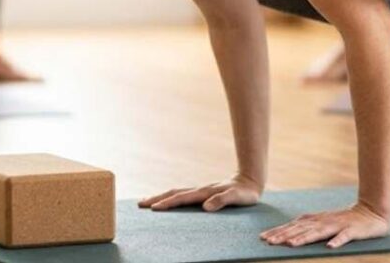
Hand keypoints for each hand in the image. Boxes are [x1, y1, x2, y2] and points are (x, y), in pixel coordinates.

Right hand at [138, 174, 261, 211]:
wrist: (250, 181)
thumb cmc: (245, 193)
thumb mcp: (237, 198)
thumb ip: (222, 201)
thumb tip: (205, 207)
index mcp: (204, 192)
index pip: (182, 198)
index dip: (168, 203)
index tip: (154, 208)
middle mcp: (199, 190)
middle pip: (173, 193)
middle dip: (156, 198)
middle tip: (140, 205)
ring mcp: (199, 190)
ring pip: (175, 192)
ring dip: (160, 197)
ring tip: (146, 202)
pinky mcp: (202, 193)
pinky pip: (181, 195)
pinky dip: (170, 197)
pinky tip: (166, 201)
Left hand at [260, 201, 389, 248]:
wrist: (371, 212)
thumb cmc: (344, 220)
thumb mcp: (323, 222)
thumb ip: (307, 226)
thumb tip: (288, 233)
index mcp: (315, 220)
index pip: (293, 226)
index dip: (278, 232)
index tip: (263, 238)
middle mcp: (323, 221)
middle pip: (301, 229)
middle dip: (284, 236)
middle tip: (269, 242)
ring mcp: (337, 225)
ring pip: (318, 233)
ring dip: (304, 239)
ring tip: (291, 244)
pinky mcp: (352, 231)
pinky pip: (344, 237)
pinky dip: (337, 241)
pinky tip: (330, 247)